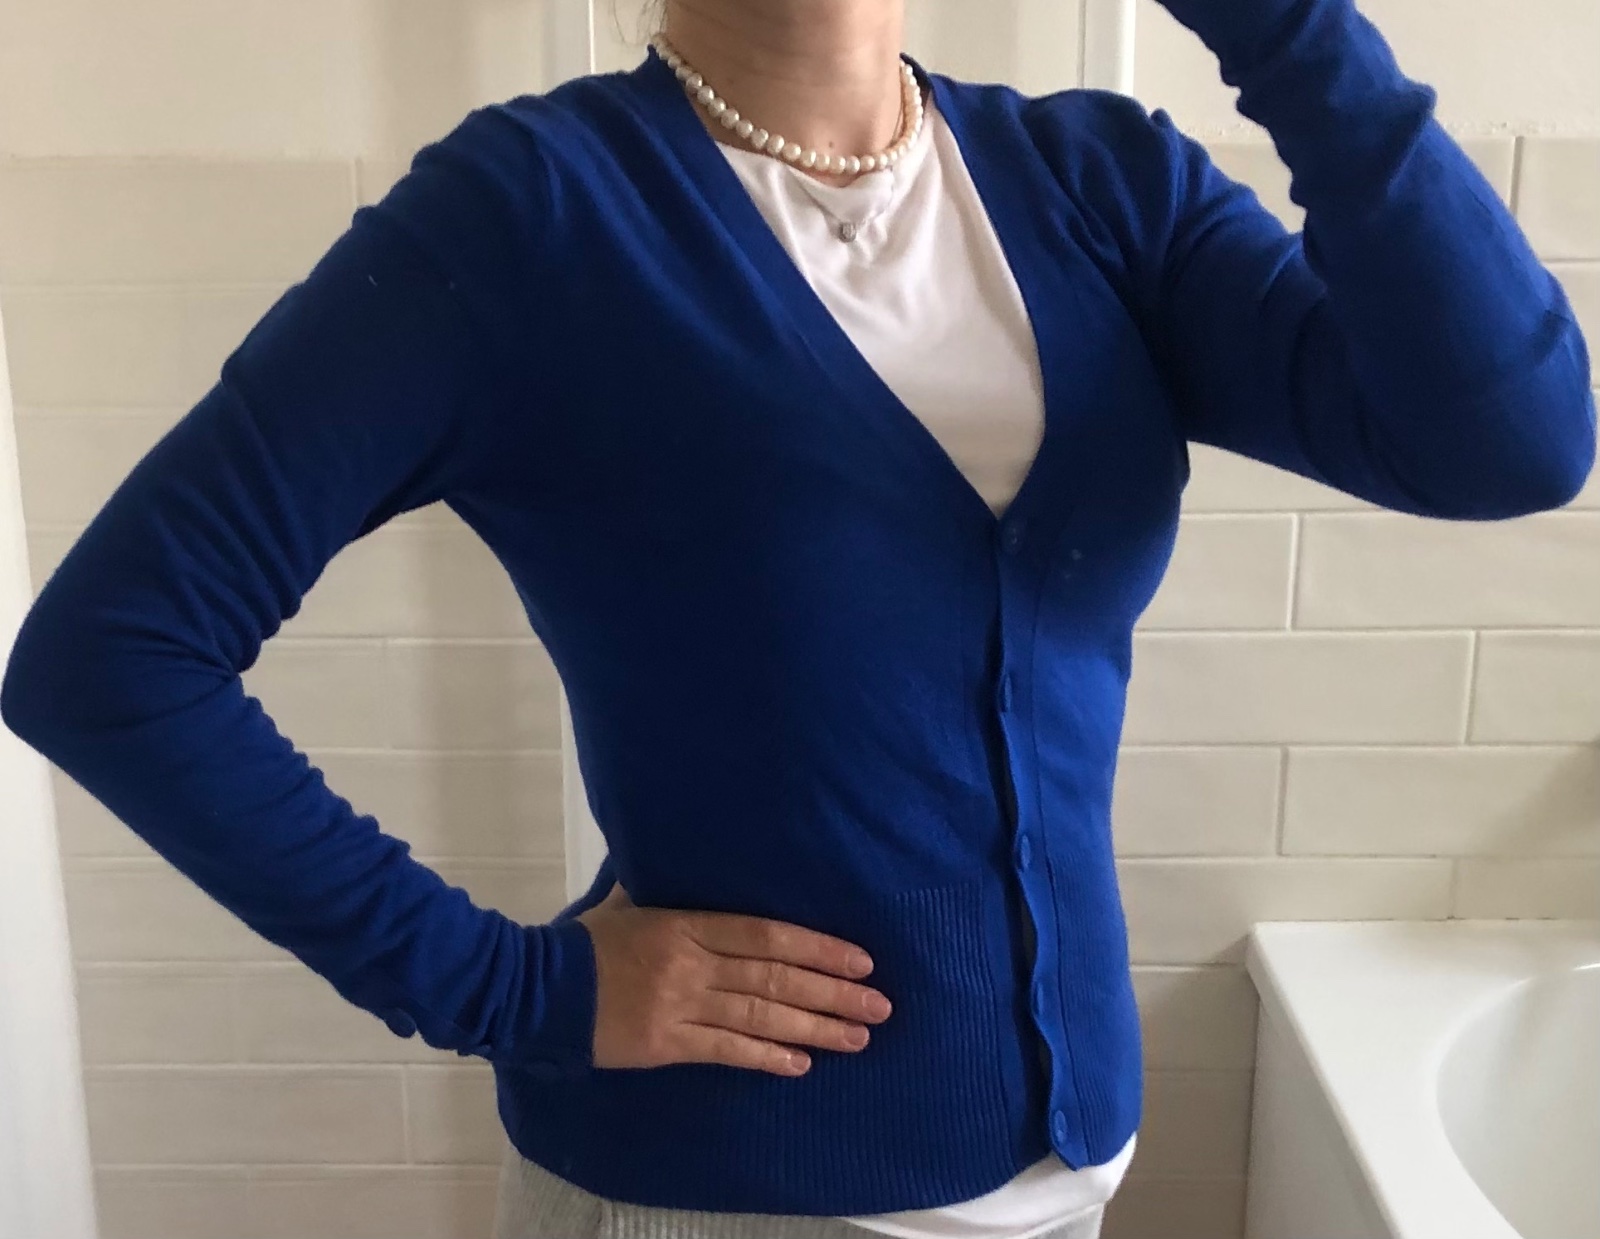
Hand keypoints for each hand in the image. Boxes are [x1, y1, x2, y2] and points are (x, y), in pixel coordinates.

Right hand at [576, 882, 892, 1075]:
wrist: (535, 989)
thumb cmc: (586, 944)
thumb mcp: (629, 903)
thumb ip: (663, 885)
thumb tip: (680, 853)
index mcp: (686, 924)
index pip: (765, 935)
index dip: (817, 947)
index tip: (859, 960)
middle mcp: (691, 965)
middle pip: (774, 978)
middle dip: (832, 993)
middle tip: (878, 1005)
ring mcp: (680, 1007)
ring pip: (760, 1017)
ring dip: (814, 1028)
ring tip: (857, 1037)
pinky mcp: (666, 1046)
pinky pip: (726, 1051)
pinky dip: (766, 1056)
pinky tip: (801, 1062)